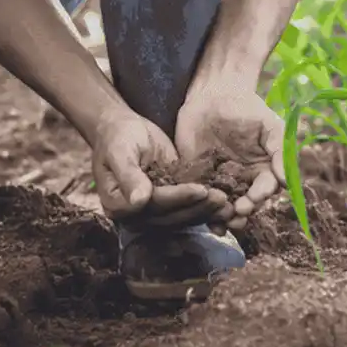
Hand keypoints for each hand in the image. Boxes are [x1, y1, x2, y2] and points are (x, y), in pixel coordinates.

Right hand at [92, 107, 227, 228]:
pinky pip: (189, 207)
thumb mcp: (119, 151)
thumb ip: (128, 175)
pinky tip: (226, 201)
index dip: (177, 198)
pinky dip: (207, 206)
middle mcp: (137, 215)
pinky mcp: (171, 203)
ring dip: (207, 210)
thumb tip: (139, 201)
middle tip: (222, 197)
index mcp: (118, 205)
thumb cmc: (117, 137)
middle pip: (171, 216)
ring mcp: (155, 211)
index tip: (200, 189)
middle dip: (198, 206)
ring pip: (183, 216)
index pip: (153, 205)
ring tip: (228, 202)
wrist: (123, 130)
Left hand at [175, 84, 285, 231]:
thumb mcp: (269, 125)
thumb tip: (287, 180)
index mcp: (263, 169)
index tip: (253, 199)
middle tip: (236, 213)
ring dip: (224, 217)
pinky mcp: (198, 179)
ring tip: (220, 222)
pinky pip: (201, 198)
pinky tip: (204, 221)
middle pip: (247, 204)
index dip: (260, 196)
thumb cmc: (246, 108)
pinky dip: (202, 210)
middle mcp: (244, 180)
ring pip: (225, 206)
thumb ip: (280, 150)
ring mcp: (221, 182)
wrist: (213, 96)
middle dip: (242, 211)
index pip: (265, 188)